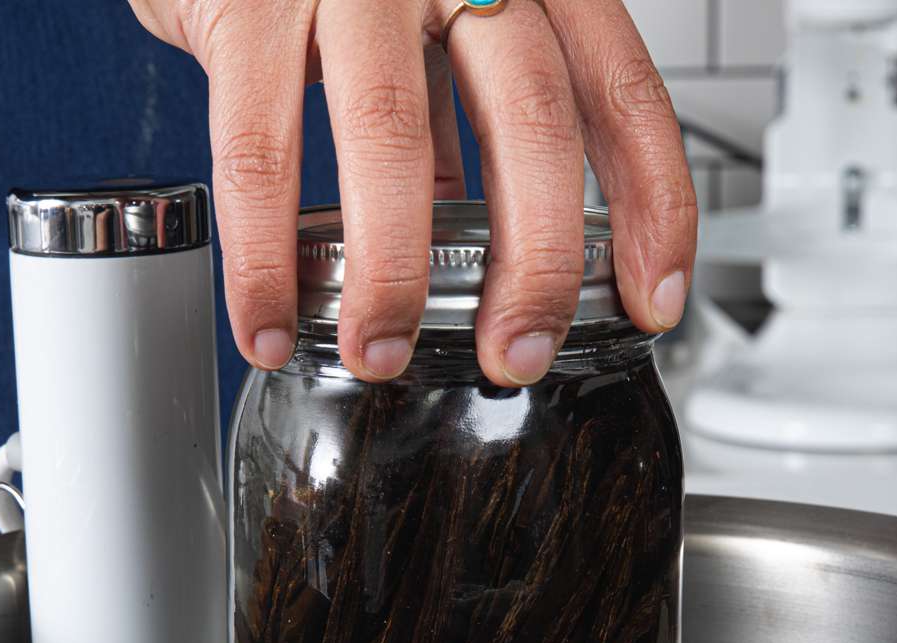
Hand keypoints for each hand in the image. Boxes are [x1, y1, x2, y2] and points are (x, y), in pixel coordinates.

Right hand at [128, 0, 696, 386]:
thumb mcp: (429, 19)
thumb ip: (460, 107)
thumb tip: (480, 232)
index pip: (619, 88)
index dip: (651, 204)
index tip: (651, 297)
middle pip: (530, 115)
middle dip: (537, 262)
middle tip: (520, 352)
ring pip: (391, 136)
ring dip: (393, 273)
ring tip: (383, 353)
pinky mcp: (245, 5)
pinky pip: (257, 150)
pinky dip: (265, 257)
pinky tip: (272, 322)